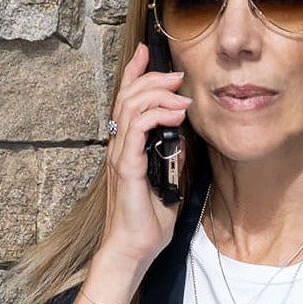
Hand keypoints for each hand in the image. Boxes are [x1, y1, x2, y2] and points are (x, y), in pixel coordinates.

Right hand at [38, 41, 190, 303]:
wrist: (133, 251)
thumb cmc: (148, 224)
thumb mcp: (170, 184)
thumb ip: (174, 159)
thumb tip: (183, 137)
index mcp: (127, 149)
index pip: (127, 102)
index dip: (135, 74)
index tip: (147, 52)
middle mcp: (119, 148)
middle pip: (128, 97)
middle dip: (151, 77)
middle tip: (176, 72)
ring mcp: (120, 156)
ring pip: (131, 107)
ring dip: (157, 93)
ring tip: (180, 90)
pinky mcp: (126, 168)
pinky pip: (137, 130)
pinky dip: (156, 115)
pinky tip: (175, 115)